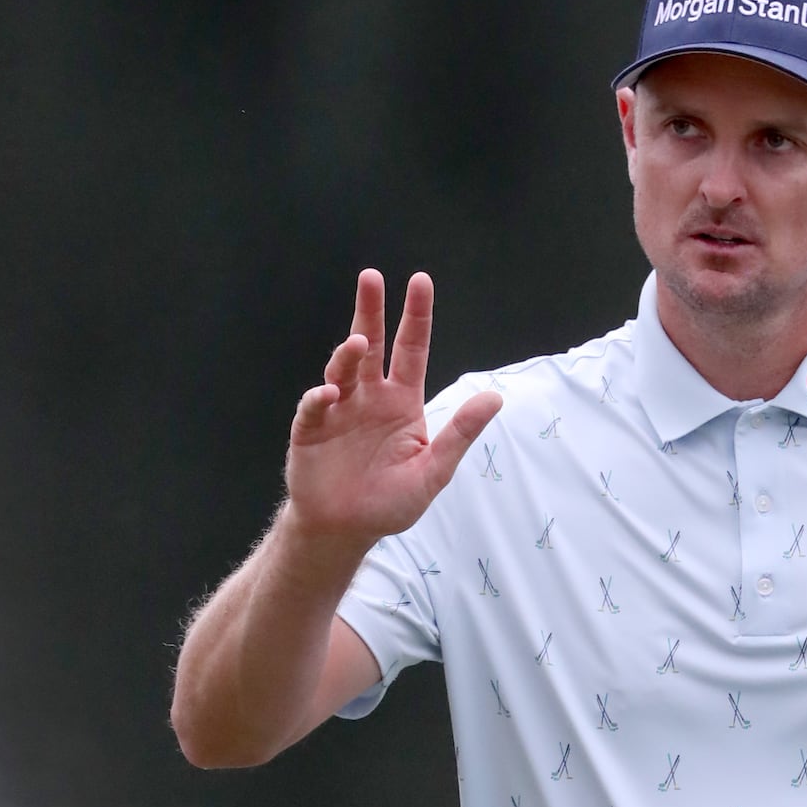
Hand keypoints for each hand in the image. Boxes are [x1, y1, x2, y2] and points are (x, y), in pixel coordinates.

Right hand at [283, 270, 502, 548]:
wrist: (346, 530)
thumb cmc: (391, 501)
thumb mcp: (433, 470)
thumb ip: (461, 433)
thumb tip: (496, 397)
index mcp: (402, 400)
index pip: (411, 348)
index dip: (415, 315)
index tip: (419, 281)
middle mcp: (370, 397)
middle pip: (371, 345)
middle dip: (370, 309)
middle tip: (372, 277)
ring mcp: (339, 410)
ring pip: (342, 369)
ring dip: (349, 353)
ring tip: (359, 343)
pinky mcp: (311, 430)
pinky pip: (314, 407)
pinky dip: (319, 397)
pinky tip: (329, 393)